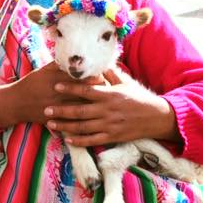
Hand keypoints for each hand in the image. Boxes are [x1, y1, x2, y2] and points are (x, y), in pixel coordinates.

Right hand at [0, 62, 102, 130]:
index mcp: (55, 79)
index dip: (95, 77)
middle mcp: (57, 93)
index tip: (104, 76)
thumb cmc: (30, 84)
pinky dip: (82, 120)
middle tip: (110, 91)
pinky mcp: (54, 119)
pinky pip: (71, 121)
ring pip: (80, 108)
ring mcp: (56, 107)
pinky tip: (91, 119)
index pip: (80, 77)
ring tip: (103, 105)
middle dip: (98, 92)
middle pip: (83, 93)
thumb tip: (74, 57)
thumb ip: (58, 65)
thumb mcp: (42, 71)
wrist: (15, 103)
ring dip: (93, 107)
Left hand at [43, 67, 179, 145]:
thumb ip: (111, 73)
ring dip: (65, 126)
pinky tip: (67, 139)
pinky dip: (79, 140)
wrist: (158, 118)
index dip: (70, 88)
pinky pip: (93, 140)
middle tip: (45, 110)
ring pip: (83, 127)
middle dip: (61, 111)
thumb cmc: (140, 98)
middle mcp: (108, 110)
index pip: (86, 90)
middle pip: (80, 111)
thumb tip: (99, 61)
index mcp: (110, 95)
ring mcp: (110, 125)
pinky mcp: (113, 137)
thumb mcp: (127, 82)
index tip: (55, 85)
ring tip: (50, 124)